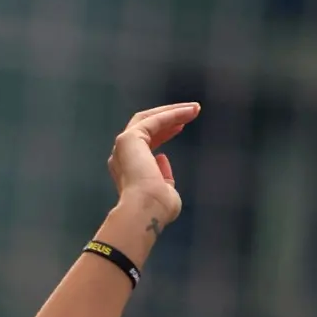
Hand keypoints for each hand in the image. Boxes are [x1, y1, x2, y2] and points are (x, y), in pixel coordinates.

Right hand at [107, 103, 198, 232]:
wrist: (147, 208)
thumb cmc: (157, 207)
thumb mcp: (164, 191)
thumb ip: (163, 176)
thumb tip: (161, 158)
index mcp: (127, 170)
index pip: (144, 144)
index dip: (163, 133)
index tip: (181, 128)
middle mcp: (121, 156)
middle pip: (145, 127)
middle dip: (168, 118)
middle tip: (191, 111)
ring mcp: (123, 146)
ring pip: (147, 119)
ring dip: (171, 112)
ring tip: (194, 108)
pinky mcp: (129, 138)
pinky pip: (153, 120)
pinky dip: (171, 114)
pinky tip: (188, 112)